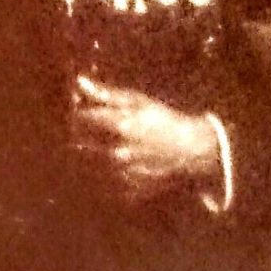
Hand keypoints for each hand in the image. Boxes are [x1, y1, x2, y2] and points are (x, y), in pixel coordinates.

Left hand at [72, 76, 219, 200]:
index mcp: (119, 126)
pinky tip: (122, 166)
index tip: (81, 114)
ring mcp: (124, 173)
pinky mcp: (130, 189)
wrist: (193, 149)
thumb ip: (107, 94)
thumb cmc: (165, 120)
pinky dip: (109, 176)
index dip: (77, 115)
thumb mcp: (138, 101)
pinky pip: (108, 184)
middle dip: (81, 139)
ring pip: (92, 166)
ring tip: (112, 150)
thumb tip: (80, 81)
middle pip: (81, 146)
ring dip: (92, 159)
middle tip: (93, 134)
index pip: (81, 120)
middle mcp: (118, 152)